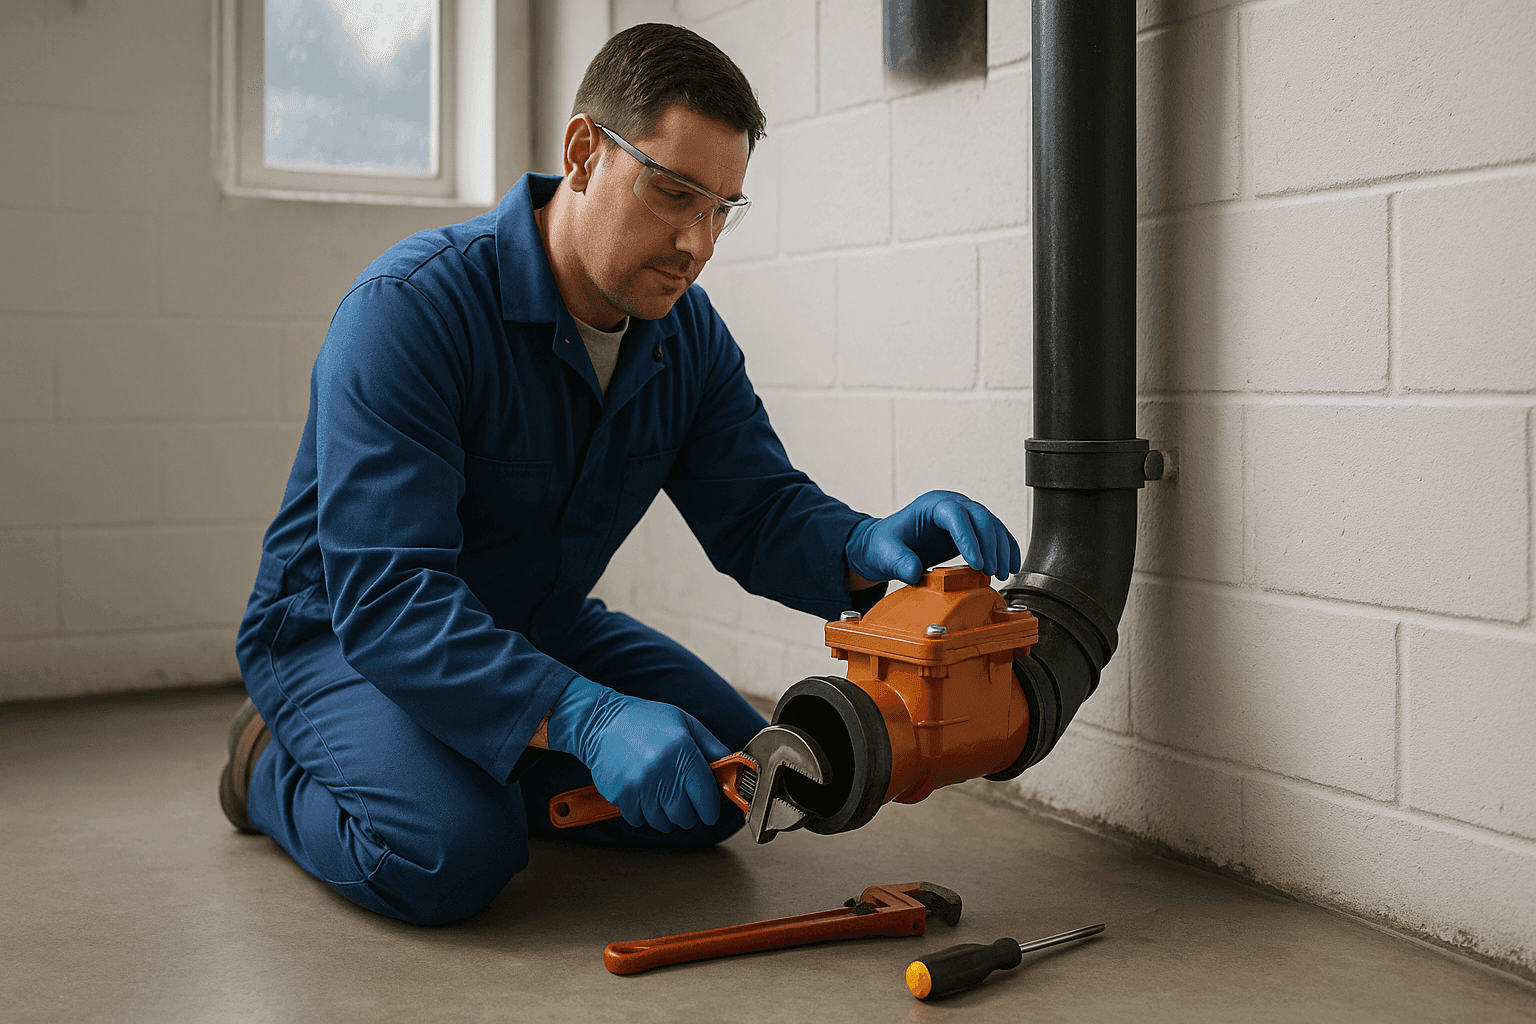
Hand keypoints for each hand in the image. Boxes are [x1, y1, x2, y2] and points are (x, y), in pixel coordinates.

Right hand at [543, 675, 729, 831]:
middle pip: (686, 817)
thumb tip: (734, 771)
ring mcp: (640, 787)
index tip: (708, 808)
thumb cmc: (647, 721)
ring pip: (663, 823)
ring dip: (666, 814)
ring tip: (661, 793)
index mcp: (684, 753)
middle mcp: (663, 773)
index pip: (707, 800)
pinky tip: (642, 792)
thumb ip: (713, 749)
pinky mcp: (621, 796)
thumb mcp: (686, 724)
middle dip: (689, 812)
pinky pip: (640, 820)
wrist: (601, 722)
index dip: (710, 808)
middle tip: (683, 798)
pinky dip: (644, 813)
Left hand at [846, 490, 1020, 586]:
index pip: (956, 514)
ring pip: (992, 525)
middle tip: (990, 571)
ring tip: (1001, 573)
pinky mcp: (971, 529)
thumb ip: (899, 561)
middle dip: (990, 545)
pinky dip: (1005, 549)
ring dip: (1001, 549)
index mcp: (932, 505)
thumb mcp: (885, 553)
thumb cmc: (886, 544)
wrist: (887, 546)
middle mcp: (951, 505)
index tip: (976, 562)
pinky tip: (1010, 565)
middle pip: (980, 517)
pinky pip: (995, 534)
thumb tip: (914, 573)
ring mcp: (964, 516)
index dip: (969, 537)